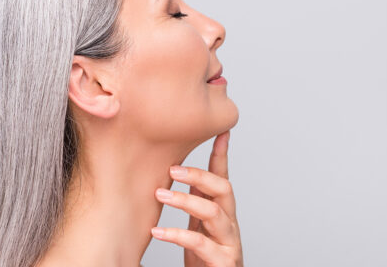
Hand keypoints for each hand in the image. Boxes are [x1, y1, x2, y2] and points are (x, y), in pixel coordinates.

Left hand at [151, 131, 243, 266]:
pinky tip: (157, 231)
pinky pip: (202, 243)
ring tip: (159, 195)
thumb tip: (176, 171)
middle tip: (172, 169)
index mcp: (222, 211)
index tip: (221, 132)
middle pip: (224, 188)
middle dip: (199, 175)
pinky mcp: (224, 261)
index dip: (222, 154)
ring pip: (214, 212)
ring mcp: (229, 242)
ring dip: (185, 200)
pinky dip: (177, 235)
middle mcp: (229, 223)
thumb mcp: (198, 224)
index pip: (223, 178)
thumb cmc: (204, 257)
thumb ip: (194, 201)